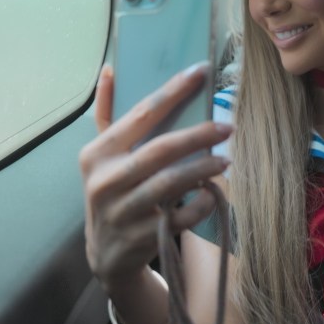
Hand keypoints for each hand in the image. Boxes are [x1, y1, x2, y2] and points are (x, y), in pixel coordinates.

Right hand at [78, 63, 230, 297]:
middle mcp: (104, 181)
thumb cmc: (112, 191)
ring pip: (171, 183)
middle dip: (198, 135)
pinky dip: (200, 203)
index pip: (140, 114)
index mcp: (96, 153)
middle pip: (160, 150)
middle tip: (227, 128)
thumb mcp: (102, 156)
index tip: (201, 71)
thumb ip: (105, 113)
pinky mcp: (140, 238)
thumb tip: (110, 70)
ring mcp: (121, 212)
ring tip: (225, 161)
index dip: (173, 91)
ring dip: (204, 168)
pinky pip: (180, 216)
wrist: (106, 254)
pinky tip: (212, 193)